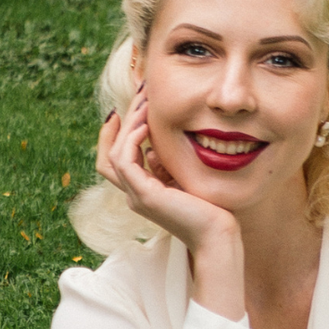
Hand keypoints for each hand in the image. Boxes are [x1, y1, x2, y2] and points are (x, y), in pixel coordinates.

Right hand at [96, 87, 244, 314]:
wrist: (217, 235)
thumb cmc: (208, 209)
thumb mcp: (182, 179)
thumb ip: (165, 164)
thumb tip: (152, 147)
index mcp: (142, 191)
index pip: (115, 159)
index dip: (117, 132)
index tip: (131, 107)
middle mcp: (134, 195)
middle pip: (110, 152)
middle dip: (124, 120)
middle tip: (140, 93)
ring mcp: (136, 197)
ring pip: (114, 154)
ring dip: (127, 125)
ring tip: (144, 103)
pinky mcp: (144, 196)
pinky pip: (125, 161)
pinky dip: (132, 140)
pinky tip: (147, 125)